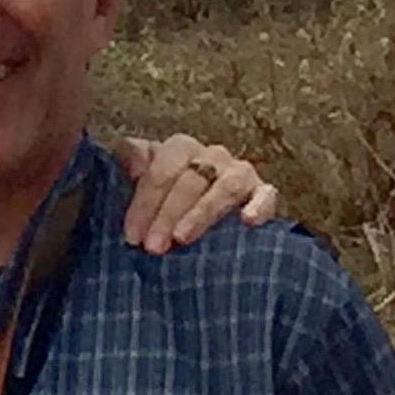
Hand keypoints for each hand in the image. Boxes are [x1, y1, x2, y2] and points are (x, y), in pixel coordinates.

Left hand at [114, 134, 279, 254]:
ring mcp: (240, 172)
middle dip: (167, 214)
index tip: (132, 236)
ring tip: (182, 238)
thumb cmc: (168, 192)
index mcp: (180, 148)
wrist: (203, 201)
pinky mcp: (264, 191)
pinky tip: (248, 221)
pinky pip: (266, 195)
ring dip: (201, 213)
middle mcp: (212, 156)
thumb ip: (131, 161)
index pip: (160, 170)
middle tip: (153, 246)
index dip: (144, 203)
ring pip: (223, 187)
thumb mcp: (143, 176)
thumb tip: (129, 162)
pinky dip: (258, 205)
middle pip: (189, 181)